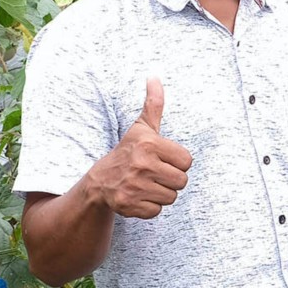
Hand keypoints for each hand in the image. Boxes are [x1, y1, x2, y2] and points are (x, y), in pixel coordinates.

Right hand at [89, 77, 193, 219]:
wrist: (100, 181)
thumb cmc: (128, 151)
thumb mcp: (141, 128)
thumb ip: (153, 104)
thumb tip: (154, 76)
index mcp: (149, 144)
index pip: (187, 161)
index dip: (177, 162)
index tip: (162, 159)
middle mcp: (142, 165)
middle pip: (182, 181)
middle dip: (171, 179)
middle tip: (155, 173)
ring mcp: (135, 187)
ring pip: (171, 198)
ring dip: (162, 193)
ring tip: (147, 184)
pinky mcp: (130, 206)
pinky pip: (157, 211)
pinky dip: (150, 206)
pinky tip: (139, 196)